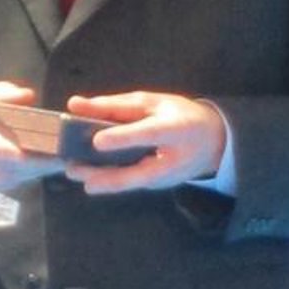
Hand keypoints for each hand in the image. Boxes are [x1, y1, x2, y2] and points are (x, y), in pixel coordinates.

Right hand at [0, 82, 49, 188]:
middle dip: (28, 163)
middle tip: (57, 157)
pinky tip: (38, 169)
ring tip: (54, 163)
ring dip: (28, 173)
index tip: (22, 153)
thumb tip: (27, 96)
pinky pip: (0, 185)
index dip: (0, 148)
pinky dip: (21, 178)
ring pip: (1, 178)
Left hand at [62, 91, 227, 194]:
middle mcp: (173, 159)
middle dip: (105, 174)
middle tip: (74, 169)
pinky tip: (87, 173)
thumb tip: (75, 104)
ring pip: (131, 182)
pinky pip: (131, 182)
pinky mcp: (157, 186)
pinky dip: (108, 178)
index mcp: (176, 129)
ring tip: (74, 172)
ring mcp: (166, 178)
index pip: (149, 134)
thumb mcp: (154, 102)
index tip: (98, 141)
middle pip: (138, 172)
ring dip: (101, 180)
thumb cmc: (181, 116)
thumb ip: (116, 105)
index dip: (124, 138)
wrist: (215, 143)